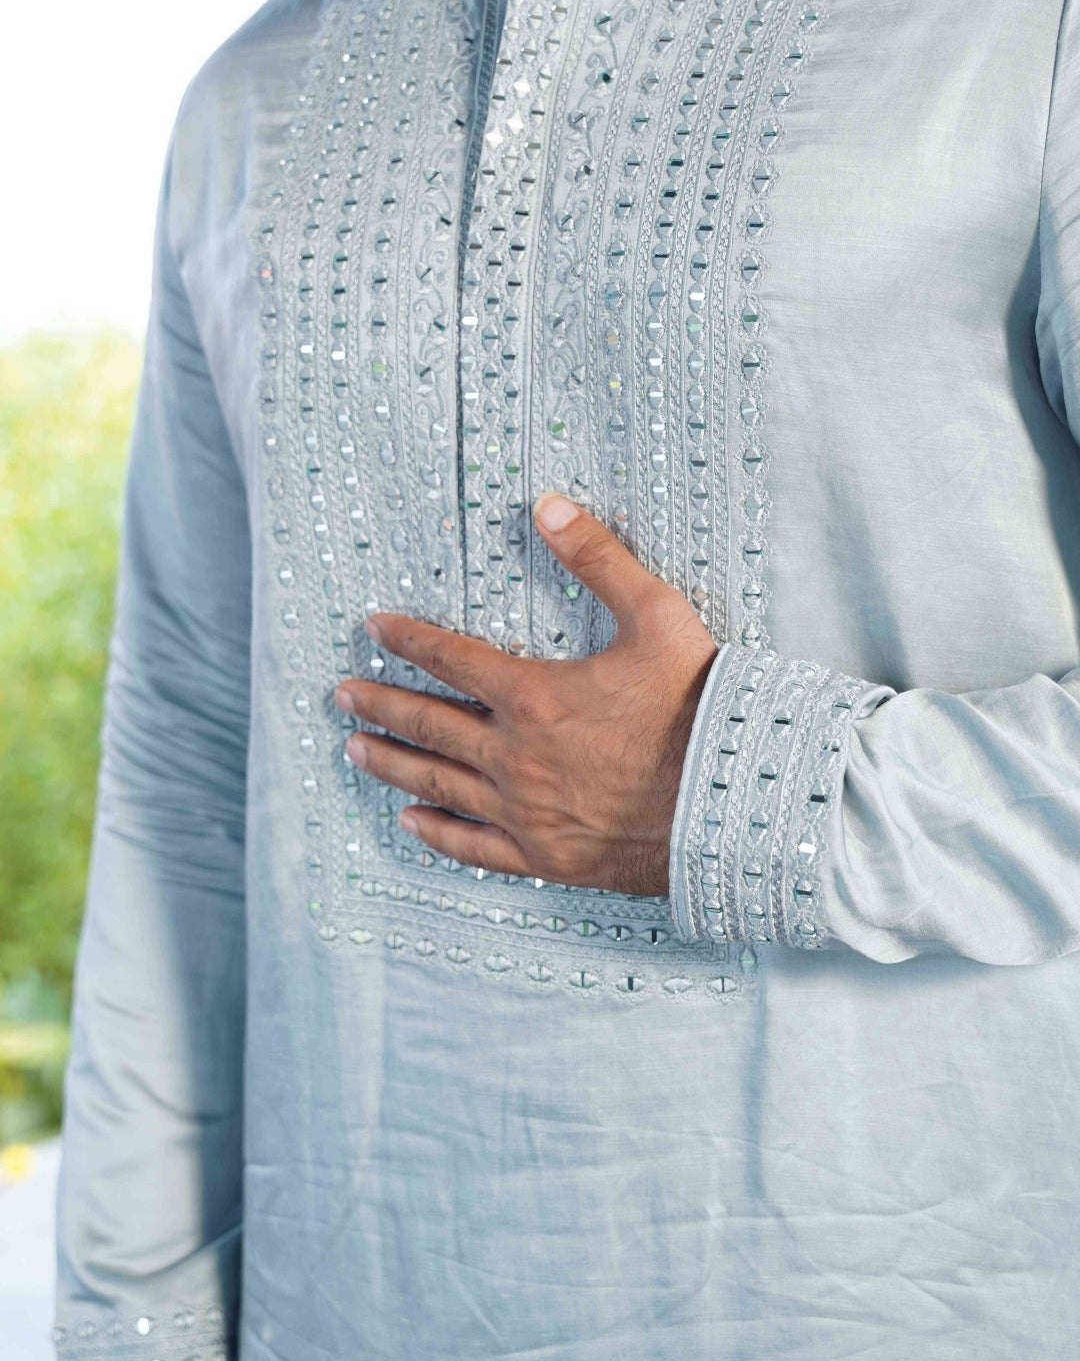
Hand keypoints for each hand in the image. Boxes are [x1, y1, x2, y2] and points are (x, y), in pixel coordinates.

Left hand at [336, 492, 719, 896]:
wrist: (734, 802)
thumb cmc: (699, 708)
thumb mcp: (657, 615)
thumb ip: (598, 558)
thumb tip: (547, 505)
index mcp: (534, 695)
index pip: (451, 659)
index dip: (408, 640)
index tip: (374, 628)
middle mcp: (515, 755)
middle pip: (428, 724)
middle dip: (380, 703)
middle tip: (341, 694)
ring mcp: (525, 811)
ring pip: (438, 784)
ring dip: (391, 763)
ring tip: (354, 749)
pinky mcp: (545, 856)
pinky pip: (473, 847)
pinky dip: (437, 833)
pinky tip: (411, 821)